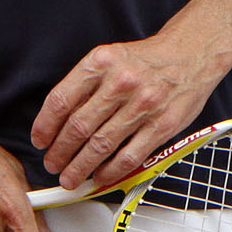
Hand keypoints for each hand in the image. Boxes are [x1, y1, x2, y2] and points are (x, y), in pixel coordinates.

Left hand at [32, 32, 225, 192]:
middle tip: (52, 164)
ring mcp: (142, 106)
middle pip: (78, 126)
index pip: (62, 100)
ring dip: (80, 167)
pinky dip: (110, 172)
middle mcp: (120, 83)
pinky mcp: (161, 126)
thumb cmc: (146, 60)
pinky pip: (129, 156)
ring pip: (101, 145)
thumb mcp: (109, 58)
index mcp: (101, 63)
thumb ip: (85, 85)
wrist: (191, 54)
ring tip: (70, 177)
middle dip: (60, 152)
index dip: (45, 126)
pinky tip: (100, 177)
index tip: (39, 140)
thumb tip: (58, 120)